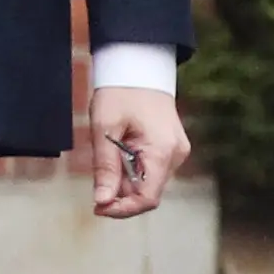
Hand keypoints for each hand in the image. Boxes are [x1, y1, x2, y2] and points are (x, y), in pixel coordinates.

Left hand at [89, 86, 190, 219]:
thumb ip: (105, 168)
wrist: (139, 65)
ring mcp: (176, 152)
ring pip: (149, 182)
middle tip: (97, 180)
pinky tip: (120, 151)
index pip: (147, 199)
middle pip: (147, 192)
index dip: (122, 209)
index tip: (97, 206)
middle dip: (120, 194)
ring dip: (126, 180)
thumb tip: (102, 202)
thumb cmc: (121, 91)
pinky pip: (152, 169)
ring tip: (108, 155)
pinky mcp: (171, 148)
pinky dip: (133, 169)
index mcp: (162, 151)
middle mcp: (176, 155)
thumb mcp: (105, 128)